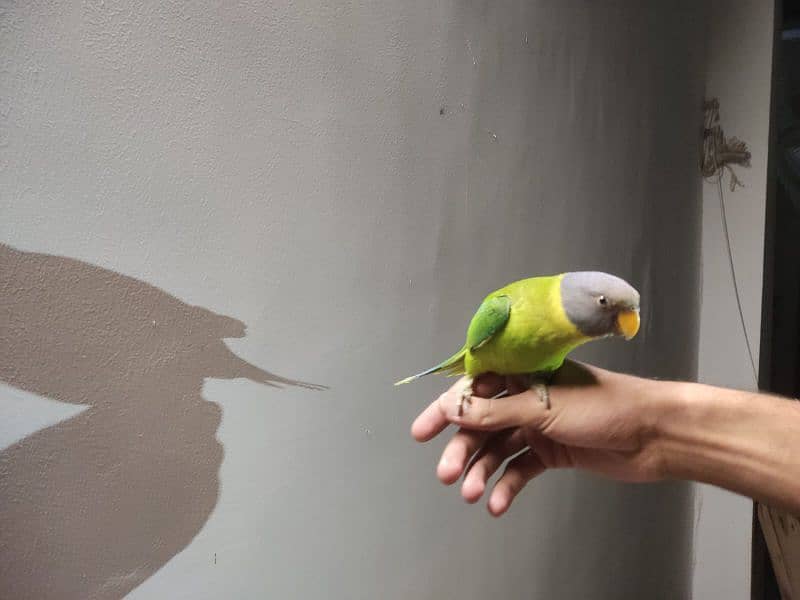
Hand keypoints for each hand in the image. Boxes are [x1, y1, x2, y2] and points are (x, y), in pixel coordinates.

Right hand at [411, 361, 669, 515]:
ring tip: (471, 493)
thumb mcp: (543, 406)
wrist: (653, 434)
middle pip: (481, 423)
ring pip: (498, 449)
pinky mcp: (552, 451)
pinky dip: (507, 485)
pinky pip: (520, 468)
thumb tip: (454, 409)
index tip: (423, 430)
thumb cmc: (606, 405)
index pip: (474, 388)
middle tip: (446, 473)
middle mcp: (527, 398)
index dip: (447, 408)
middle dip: (462, 449)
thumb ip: (496, 411)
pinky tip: (497, 503)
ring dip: (482, 471)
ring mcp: (538, 425)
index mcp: (523, 374)